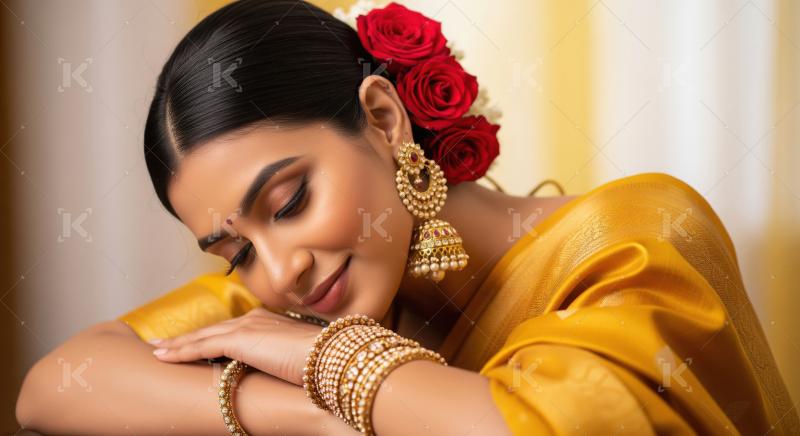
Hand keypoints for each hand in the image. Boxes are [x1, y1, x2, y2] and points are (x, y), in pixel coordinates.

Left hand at [150, 307, 322, 385]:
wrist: (331, 356)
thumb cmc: (323, 361)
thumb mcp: (300, 360)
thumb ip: (285, 361)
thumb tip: (283, 374)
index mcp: (269, 322)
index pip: (232, 330)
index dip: (211, 336)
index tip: (197, 341)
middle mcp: (255, 320)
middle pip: (212, 330)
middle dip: (187, 338)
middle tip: (163, 343)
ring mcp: (246, 328)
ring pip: (202, 337)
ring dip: (177, 344)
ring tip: (156, 350)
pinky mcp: (239, 340)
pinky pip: (201, 346)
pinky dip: (180, 351)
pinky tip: (163, 357)